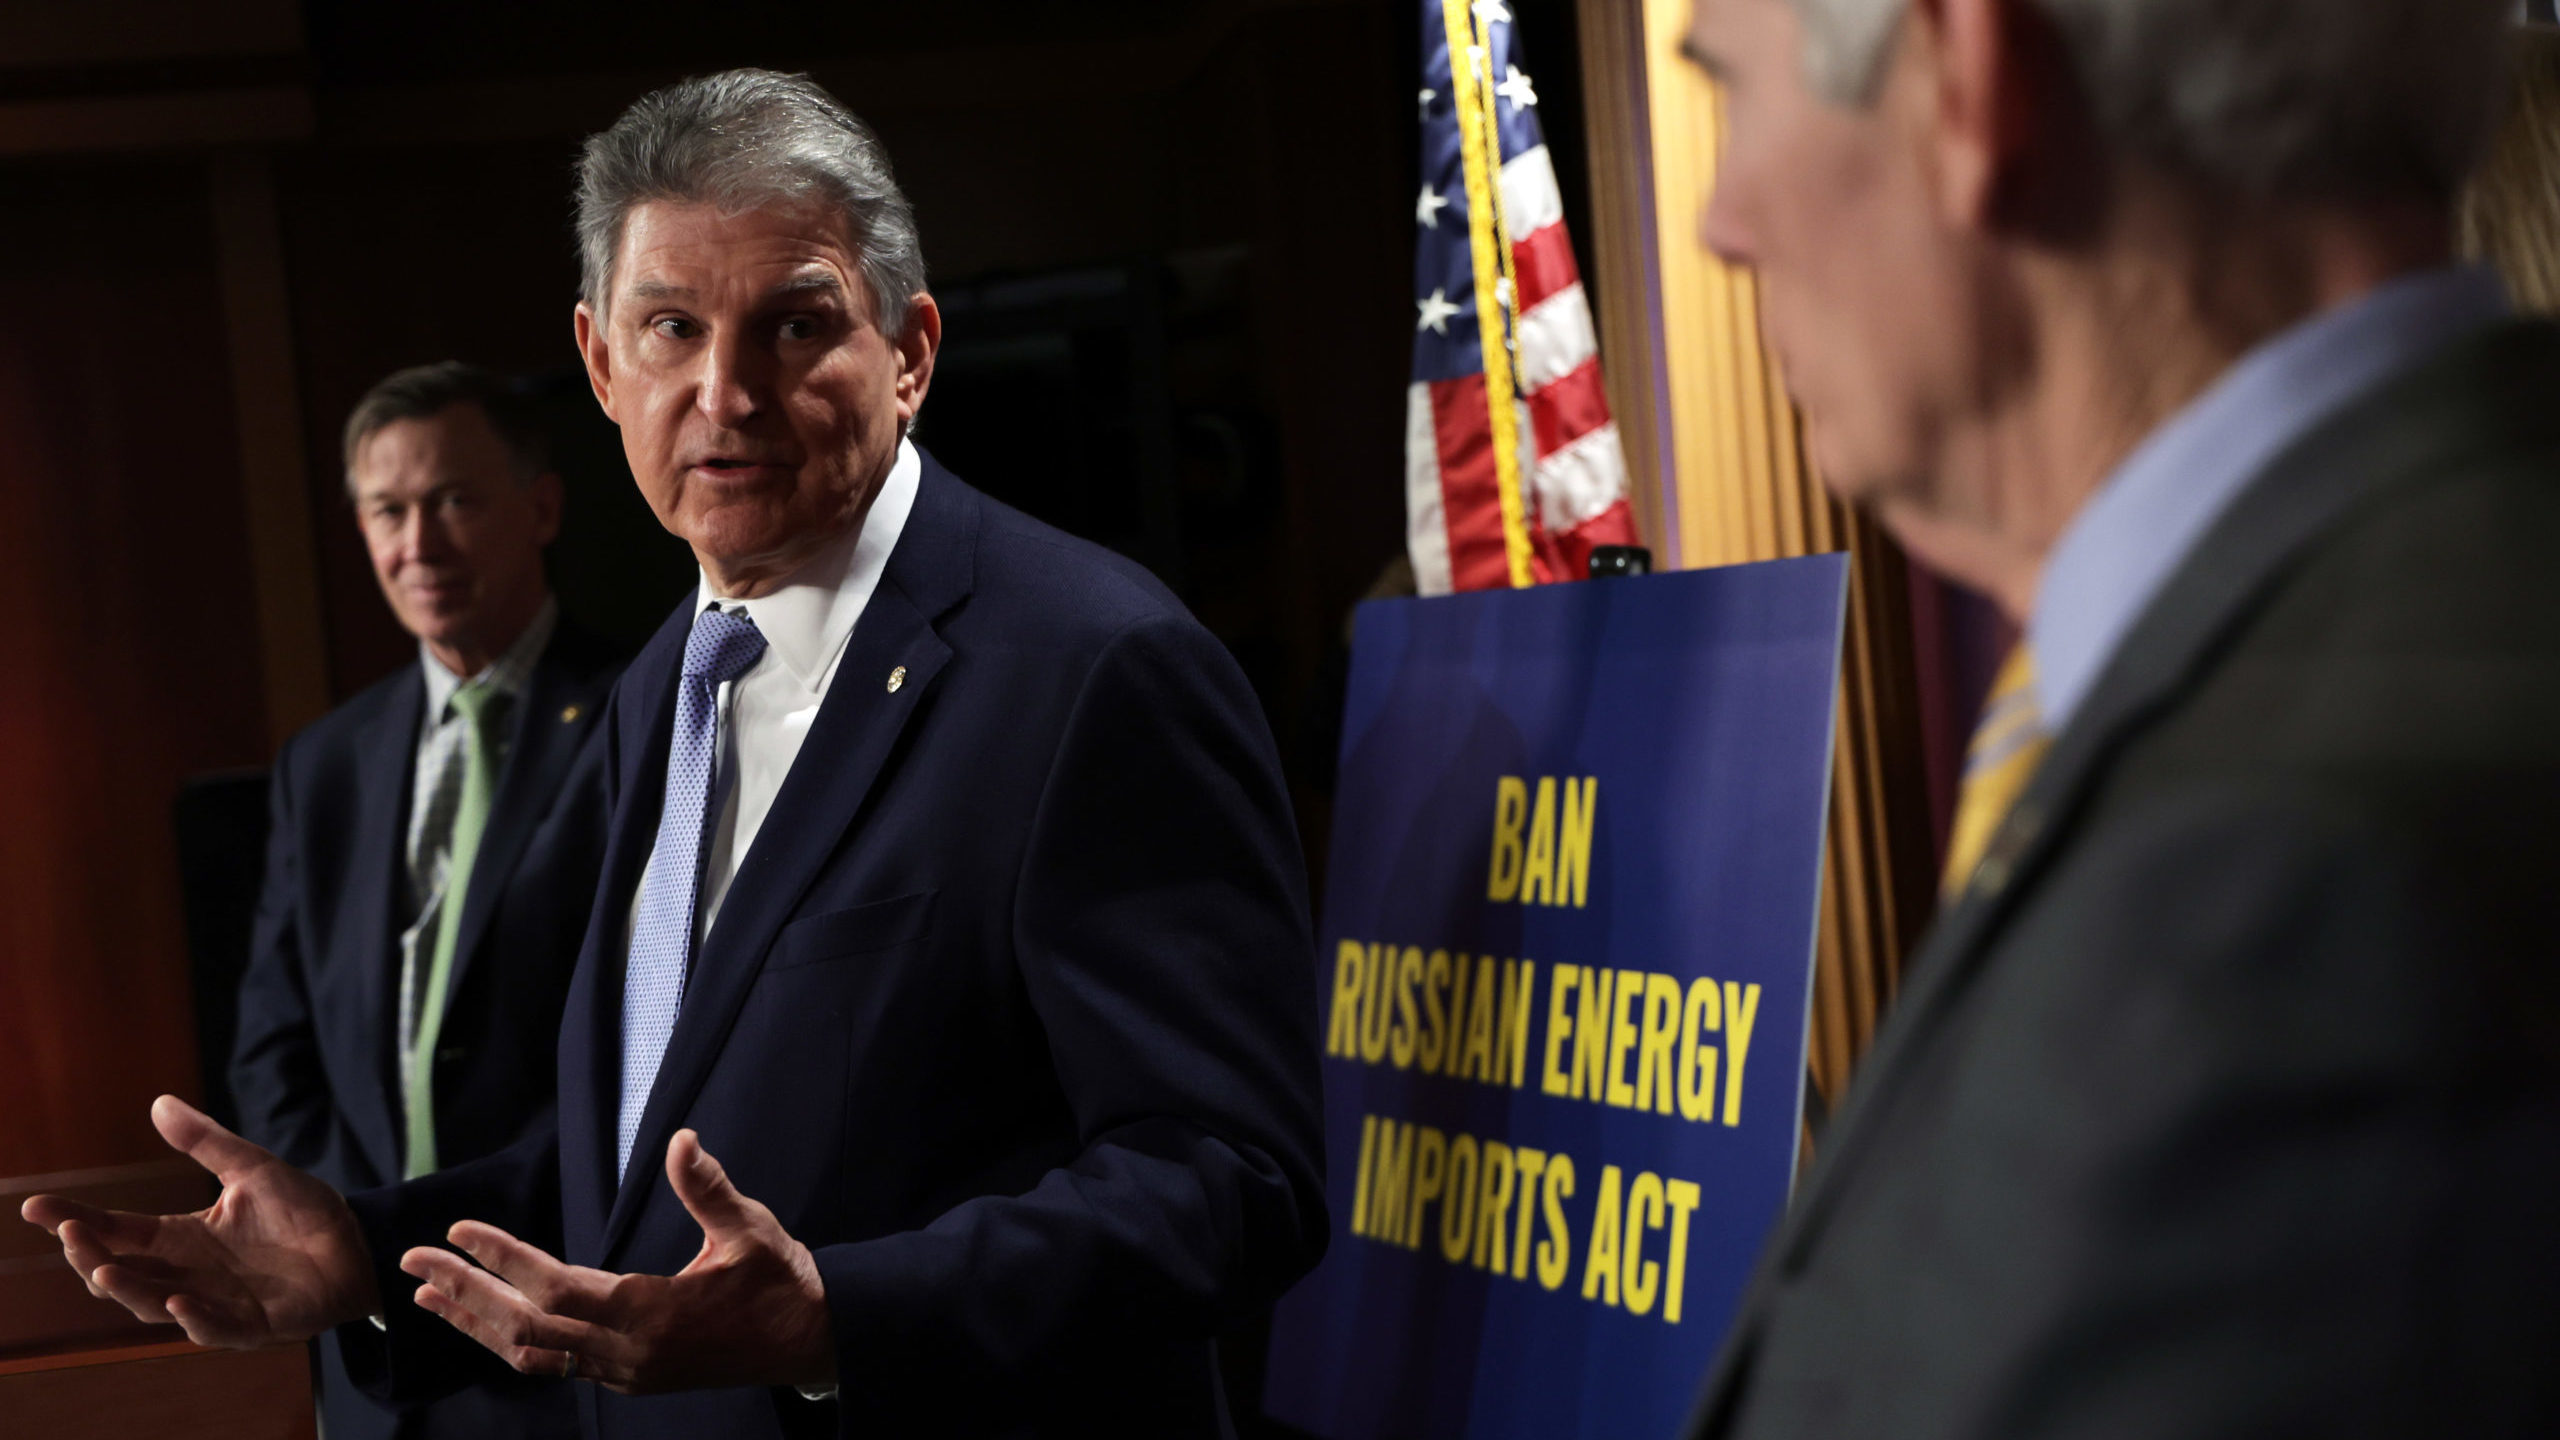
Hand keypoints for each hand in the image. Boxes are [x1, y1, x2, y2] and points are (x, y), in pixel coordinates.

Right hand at [19, 1095, 379, 1347]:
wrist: (359, 1243)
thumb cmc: (304, 1210)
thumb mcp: (254, 1168)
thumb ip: (207, 1142)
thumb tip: (159, 1101)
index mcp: (181, 1238)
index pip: (117, 1230)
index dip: (76, 1219)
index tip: (35, 1206)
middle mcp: (187, 1274)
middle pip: (121, 1272)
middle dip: (89, 1256)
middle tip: (69, 1235)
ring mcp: (215, 1303)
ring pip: (153, 1305)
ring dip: (128, 1289)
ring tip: (104, 1268)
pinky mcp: (252, 1326)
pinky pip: (214, 1330)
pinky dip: (194, 1320)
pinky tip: (178, 1303)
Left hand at [402, 1129, 832, 1393]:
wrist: (809, 1343)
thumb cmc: (782, 1283)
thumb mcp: (751, 1230)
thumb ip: (708, 1188)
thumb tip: (682, 1139)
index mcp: (651, 1313)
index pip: (555, 1288)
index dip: (503, 1260)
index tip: (458, 1232)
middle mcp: (626, 1352)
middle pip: (524, 1325)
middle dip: (464, 1293)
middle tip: (413, 1263)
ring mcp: (624, 1371)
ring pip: (530, 1354)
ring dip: (476, 1324)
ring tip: (428, 1298)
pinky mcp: (629, 1378)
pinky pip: (552, 1365)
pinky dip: (510, 1341)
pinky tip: (488, 1322)